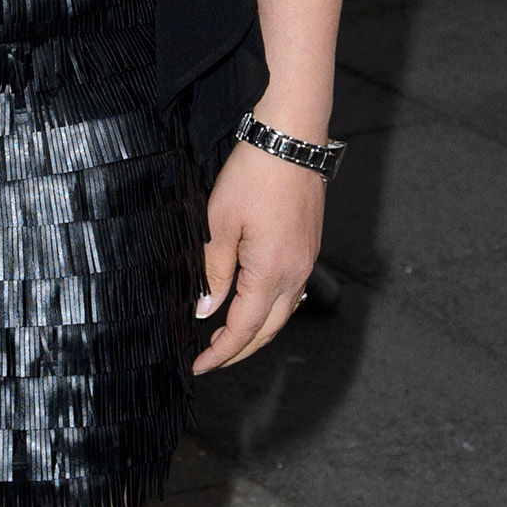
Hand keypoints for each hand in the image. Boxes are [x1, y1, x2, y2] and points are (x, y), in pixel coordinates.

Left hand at [192, 139, 326, 374]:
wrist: (291, 139)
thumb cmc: (253, 175)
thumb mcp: (218, 225)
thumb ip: (213, 273)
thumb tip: (206, 309)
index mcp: (270, 273)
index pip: (243, 330)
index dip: (219, 353)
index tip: (198, 366)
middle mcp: (294, 274)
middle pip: (268, 330)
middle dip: (239, 351)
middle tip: (209, 359)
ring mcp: (306, 261)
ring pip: (282, 313)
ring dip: (255, 331)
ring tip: (225, 337)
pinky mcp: (308, 248)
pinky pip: (290, 292)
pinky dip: (269, 309)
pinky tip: (250, 304)